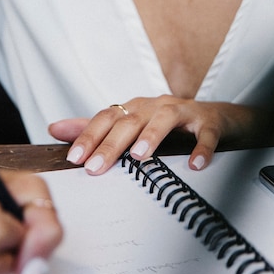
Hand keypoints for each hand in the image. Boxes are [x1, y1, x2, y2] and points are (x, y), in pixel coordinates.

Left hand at [49, 95, 258, 174]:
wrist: (218, 118)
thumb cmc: (171, 125)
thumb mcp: (133, 124)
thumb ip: (96, 128)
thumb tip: (55, 129)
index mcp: (136, 108)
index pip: (107, 118)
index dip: (89, 136)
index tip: (73, 159)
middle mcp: (157, 106)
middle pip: (131, 121)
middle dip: (112, 144)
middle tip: (96, 167)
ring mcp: (186, 112)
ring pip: (166, 119)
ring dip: (152, 136)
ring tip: (139, 157)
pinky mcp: (210, 123)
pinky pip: (207, 134)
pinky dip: (201, 148)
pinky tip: (195, 165)